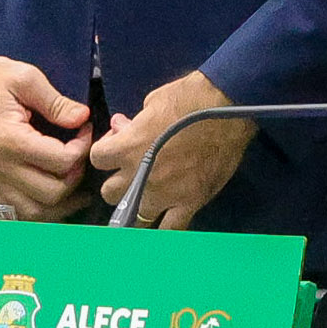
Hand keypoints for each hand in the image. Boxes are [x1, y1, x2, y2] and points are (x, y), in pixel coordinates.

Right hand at [0, 53, 97, 218]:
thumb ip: (55, 101)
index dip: (82, 148)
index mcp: (9, 140)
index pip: (60, 161)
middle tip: (79, 155)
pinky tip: (55, 194)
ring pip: (36, 212)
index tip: (83, 131)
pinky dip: (41, 209)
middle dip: (75, 176)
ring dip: (62, 202)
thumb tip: (81, 118)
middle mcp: (0, 167)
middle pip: (51, 193)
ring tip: (74, 180)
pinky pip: (19, 212)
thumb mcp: (24, 77)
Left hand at [85, 71, 252, 227]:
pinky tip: (165, 217)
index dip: (107, 150)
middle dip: (118, 179)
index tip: (118, 143)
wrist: (228, 108)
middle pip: (110, 192)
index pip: (97, 158)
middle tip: (133, 168)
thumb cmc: (189, 97)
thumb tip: (123, 129)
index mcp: (127, 148)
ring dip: (137, 203)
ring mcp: (164, 194)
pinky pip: (170, 230)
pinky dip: (165, 227)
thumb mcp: (152, 101)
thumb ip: (133, 123)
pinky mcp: (189, 204)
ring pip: (134, 216)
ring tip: (149, 191)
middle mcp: (139, 176)